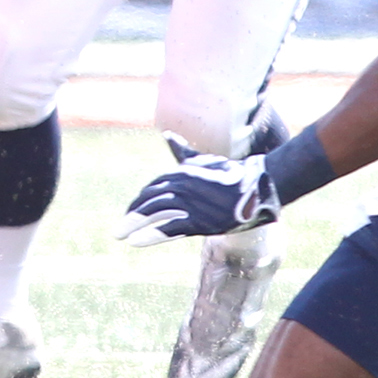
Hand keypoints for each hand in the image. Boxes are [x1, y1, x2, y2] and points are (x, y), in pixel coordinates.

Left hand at [115, 134, 280, 246]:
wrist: (258, 187)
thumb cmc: (231, 172)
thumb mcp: (203, 160)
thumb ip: (183, 151)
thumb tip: (168, 136)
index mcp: (180, 173)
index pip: (153, 189)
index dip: (140, 201)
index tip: (132, 211)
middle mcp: (180, 187)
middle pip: (149, 201)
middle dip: (132, 214)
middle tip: (119, 228)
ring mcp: (189, 204)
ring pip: (154, 213)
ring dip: (134, 224)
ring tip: (119, 234)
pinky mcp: (199, 221)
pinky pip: (169, 228)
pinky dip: (151, 235)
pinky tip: (134, 241)